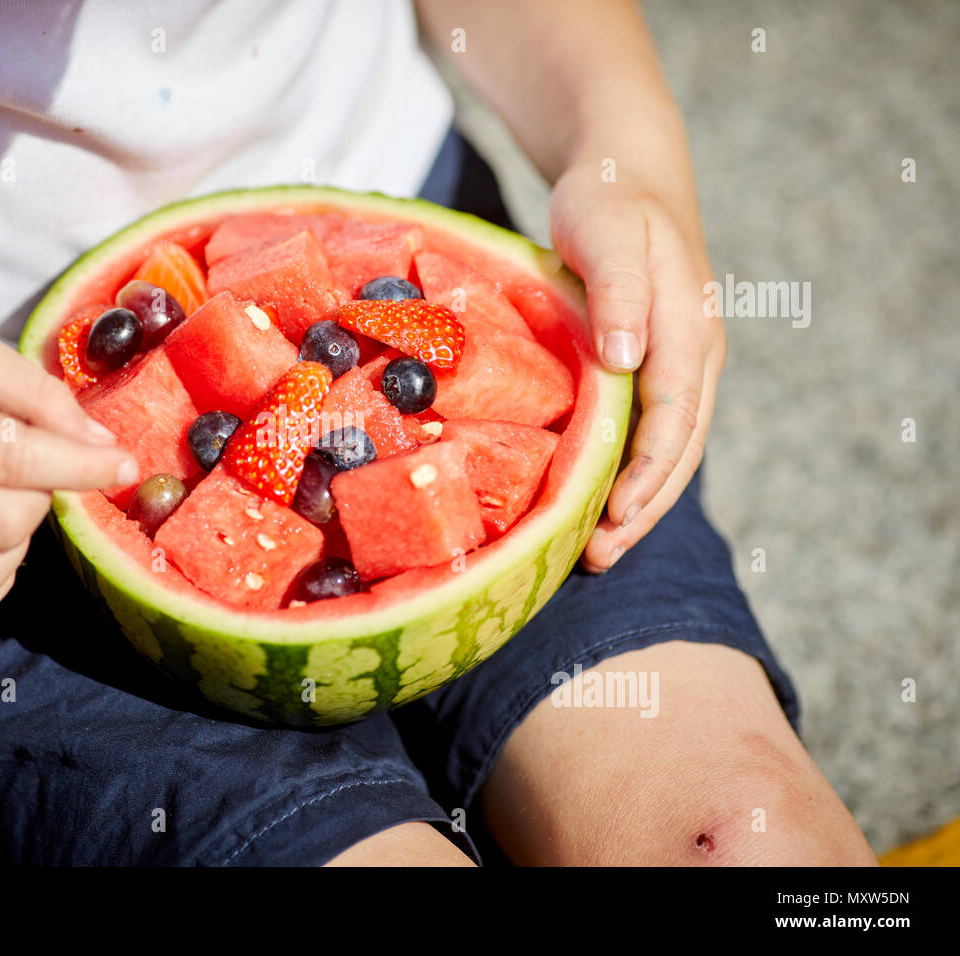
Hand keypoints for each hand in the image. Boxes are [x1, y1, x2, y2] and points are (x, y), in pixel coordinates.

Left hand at [548, 167, 724, 572]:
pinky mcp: (656, 367)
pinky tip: (596, 500)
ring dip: (638, 502)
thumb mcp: (610, 232)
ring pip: (669, 449)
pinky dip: (628, 472)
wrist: (627, 175)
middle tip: (598, 556)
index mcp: (690, 331)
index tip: (614, 514)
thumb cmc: (611, 200)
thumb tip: (627, 357)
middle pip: (679, 449)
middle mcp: (695, 356)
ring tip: (598, 550)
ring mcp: (680, 365)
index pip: (675, 417)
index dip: (648, 472)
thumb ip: (619, 291)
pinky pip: (651, 432)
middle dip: (643, 508)